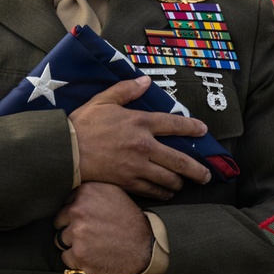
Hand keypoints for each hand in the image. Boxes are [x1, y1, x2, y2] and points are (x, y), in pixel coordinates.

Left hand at [54, 182, 153, 273]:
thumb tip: (68, 192)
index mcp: (85, 192)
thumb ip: (89, 191)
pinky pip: (66, 257)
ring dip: (73, 244)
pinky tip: (92, 255)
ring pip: (60, 240)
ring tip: (93, 244)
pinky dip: (76, 259)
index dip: (74, 214)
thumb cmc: (129, 220)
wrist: (145, 245)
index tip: (86, 220)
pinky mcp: (79, 254)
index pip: (64, 204)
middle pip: (59, 221)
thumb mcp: (113, 193)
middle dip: (70, 228)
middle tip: (90, 234)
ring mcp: (77, 233)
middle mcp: (78, 210)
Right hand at [68, 76, 211, 198]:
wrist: (66, 150)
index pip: (174, 125)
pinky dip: (162, 192)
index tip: (203, 131)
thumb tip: (146, 81)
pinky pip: (152, 190)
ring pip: (168, 178)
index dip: (192, 128)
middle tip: (206, 175)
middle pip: (179, 160)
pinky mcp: (128, 182)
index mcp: (140, 122)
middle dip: (197, 170)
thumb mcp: (104, 100)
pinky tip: (166, 192)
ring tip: (185, 183)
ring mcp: (137, 166)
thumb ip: (127, 90)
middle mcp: (143, 145)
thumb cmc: (83, 124)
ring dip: (180, 182)